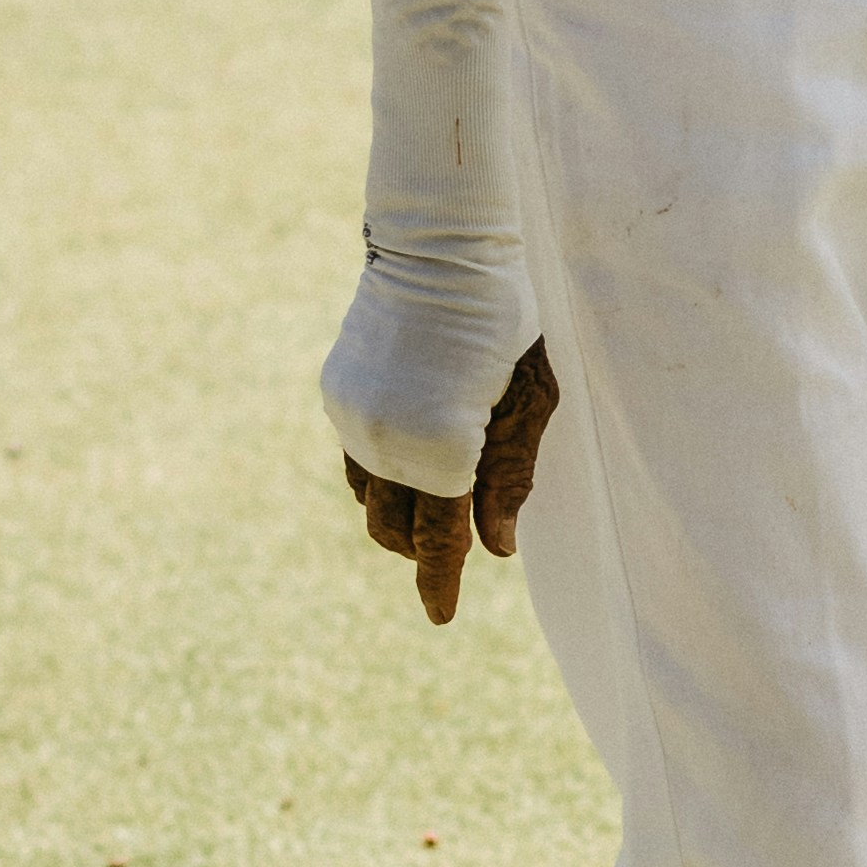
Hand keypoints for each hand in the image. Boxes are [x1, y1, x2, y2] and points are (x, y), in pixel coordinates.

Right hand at [345, 336, 556, 623]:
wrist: (438, 249)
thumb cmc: (504, 322)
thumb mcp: (529, 401)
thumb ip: (510, 479)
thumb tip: (495, 549)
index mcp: (444, 450)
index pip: (440, 540)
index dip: (440, 584)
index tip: (440, 618)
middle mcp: (388, 444)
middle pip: (396, 530)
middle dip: (424, 550)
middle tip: (456, 546)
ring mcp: (355, 421)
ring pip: (369, 500)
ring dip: (401, 515)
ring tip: (440, 500)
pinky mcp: (337, 397)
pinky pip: (355, 460)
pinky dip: (381, 476)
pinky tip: (412, 459)